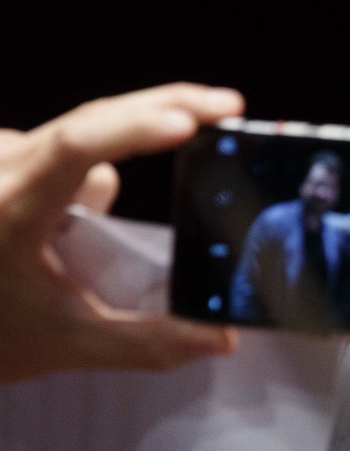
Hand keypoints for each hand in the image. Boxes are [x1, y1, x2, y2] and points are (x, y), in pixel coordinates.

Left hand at [0, 84, 242, 384]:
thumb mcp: (63, 343)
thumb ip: (146, 342)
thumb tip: (222, 339)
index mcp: (9, 211)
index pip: (75, 149)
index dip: (134, 128)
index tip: (189, 122)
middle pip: (92, 120)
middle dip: (163, 109)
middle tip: (226, 108)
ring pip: (77, 140)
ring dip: (104, 165)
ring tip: (87, 229)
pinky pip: (54, 149)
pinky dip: (74, 173)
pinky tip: (57, 221)